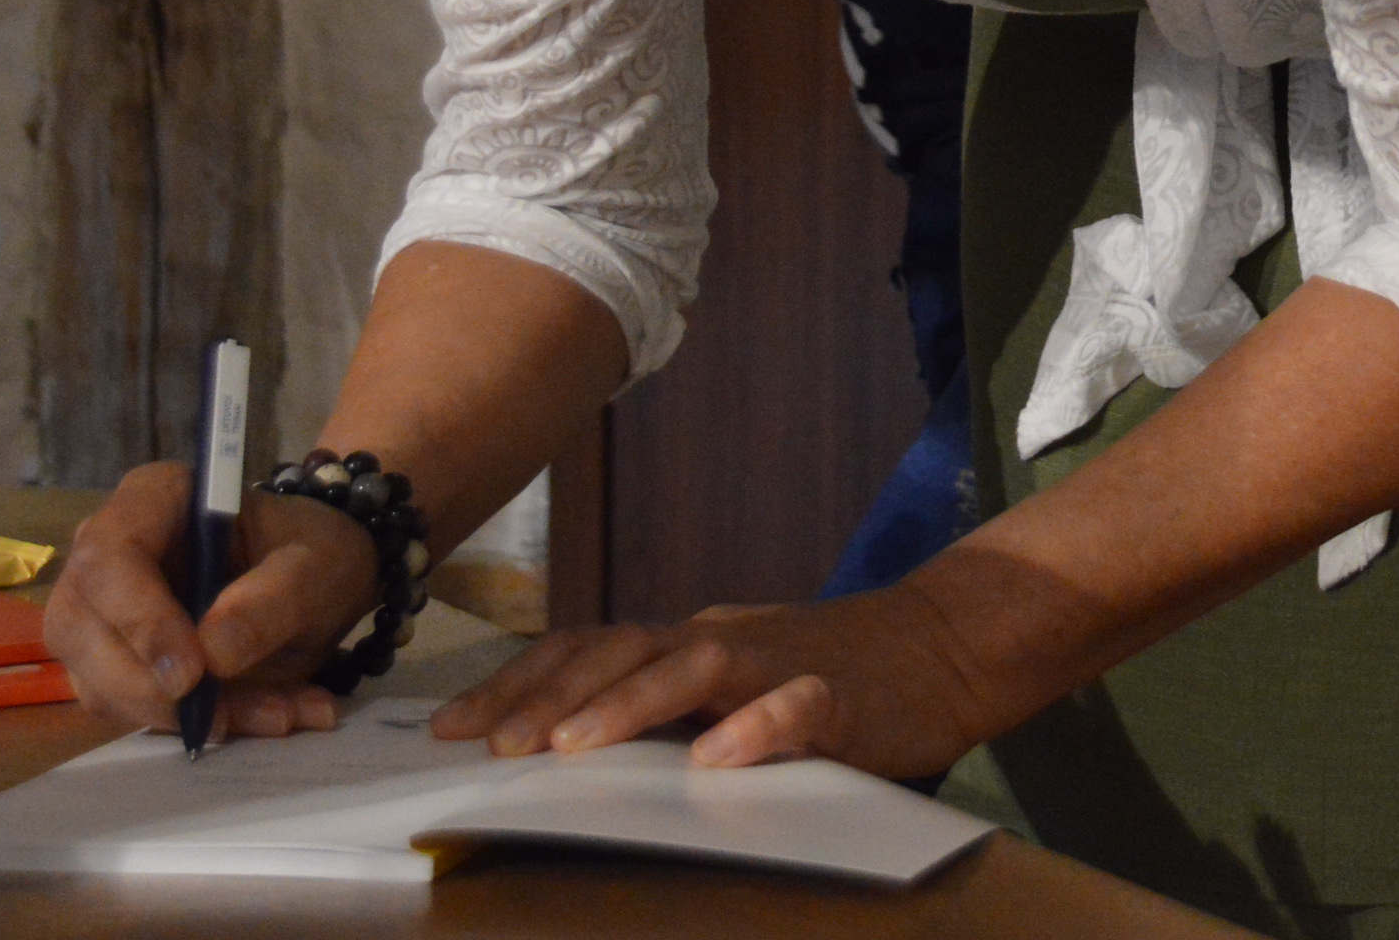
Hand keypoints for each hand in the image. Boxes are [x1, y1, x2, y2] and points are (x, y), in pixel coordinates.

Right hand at [44, 461, 379, 741]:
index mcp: (152, 499)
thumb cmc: (312, 551)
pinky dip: (195, 725)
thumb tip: (211, 654)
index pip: (109, 555)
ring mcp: (102, 613)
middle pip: (79, 627)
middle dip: (148, 686)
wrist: (319, 579)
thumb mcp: (314, 568)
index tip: (193, 673)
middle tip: (222, 715)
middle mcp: (109, 555)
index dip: (139, 618)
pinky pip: (130, 709)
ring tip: (272, 711)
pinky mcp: (115, 663)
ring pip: (98, 682)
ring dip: (181, 715)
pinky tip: (259, 716)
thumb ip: (269, 602)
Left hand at [429, 585, 987, 779]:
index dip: (517, 683)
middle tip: (491, 746)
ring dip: (628, 704)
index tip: (451, 728)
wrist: (947, 642)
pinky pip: (798, 705)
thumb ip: (670, 706)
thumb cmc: (833, 671)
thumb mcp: (736, 685)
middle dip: (549, 697)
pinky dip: (757, 728)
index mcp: (690, 642)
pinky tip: (719, 757)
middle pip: (622, 648)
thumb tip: (564, 745)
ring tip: (572, 748)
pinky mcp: (846, 694)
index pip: (587, 648)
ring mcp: (783, 661)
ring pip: (696, 665)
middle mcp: (724, 640)